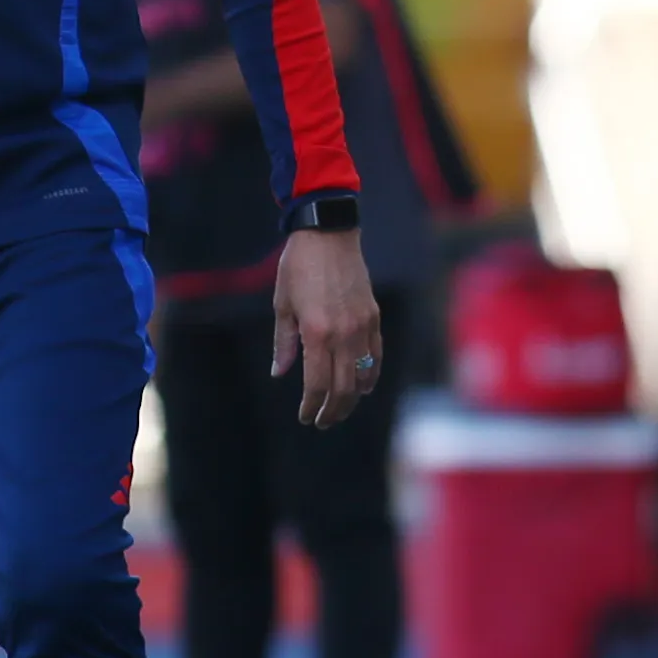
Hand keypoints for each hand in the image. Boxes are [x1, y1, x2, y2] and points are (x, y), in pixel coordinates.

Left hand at [272, 227, 381, 428]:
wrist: (328, 235)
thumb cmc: (298, 267)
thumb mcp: (282, 304)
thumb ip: (283, 343)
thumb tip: (280, 373)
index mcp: (316, 333)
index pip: (317, 384)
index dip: (311, 405)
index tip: (304, 416)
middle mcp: (343, 334)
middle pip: (342, 388)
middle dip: (332, 410)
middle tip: (321, 422)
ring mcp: (362, 327)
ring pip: (362, 376)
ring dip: (351, 399)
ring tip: (339, 410)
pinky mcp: (374, 318)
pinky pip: (376, 356)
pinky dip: (371, 376)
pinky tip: (363, 387)